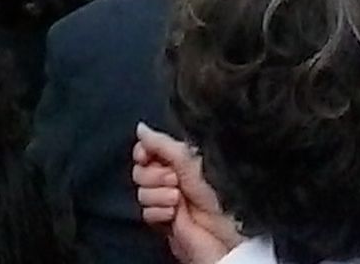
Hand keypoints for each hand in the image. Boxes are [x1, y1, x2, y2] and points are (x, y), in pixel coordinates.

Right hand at [131, 125, 237, 263]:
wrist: (220, 231)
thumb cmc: (214, 194)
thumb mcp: (188, 162)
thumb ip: (162, 144)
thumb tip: (140, 128)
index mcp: (177, 159)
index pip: (145, 149)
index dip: (143, 153)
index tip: (146, 157)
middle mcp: (168, 177)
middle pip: (139, 171)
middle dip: (155, 177)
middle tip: (175, 181)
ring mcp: (164, 199)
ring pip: (141, 193)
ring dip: (159, 197)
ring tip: (179, 200)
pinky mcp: (162, 220)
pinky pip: (145, 213)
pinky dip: (159, 213)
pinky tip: (174, 215)